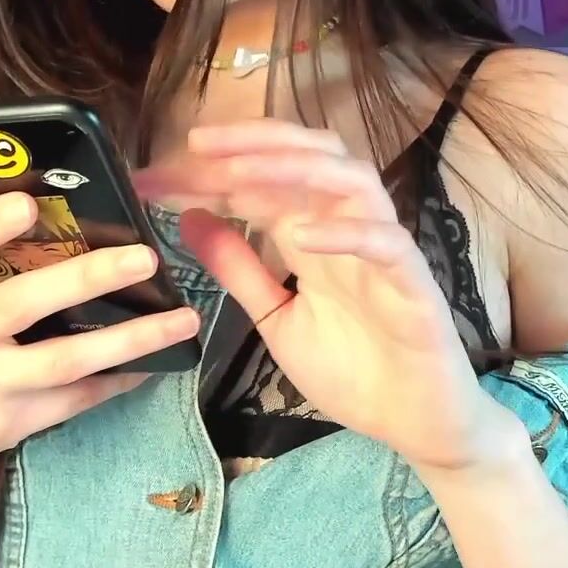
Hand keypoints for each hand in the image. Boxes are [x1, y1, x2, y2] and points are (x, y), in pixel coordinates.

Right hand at [0, 192, 202, 472]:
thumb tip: (76, 204)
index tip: (28, 203)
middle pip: (20, 303)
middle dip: (86, 278)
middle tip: (145, 257)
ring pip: (64, 360)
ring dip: (130, 339)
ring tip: (183, 319)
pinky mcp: (6, 423)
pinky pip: (76, 397)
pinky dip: (121, 377)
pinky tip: (157, 359)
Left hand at [135, 121, 509, 471]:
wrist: (413, 424)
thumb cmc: (353, 369)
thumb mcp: (275, 318)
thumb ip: (238, 269)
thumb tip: (189, 218)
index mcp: (314, 234)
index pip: (264, 180)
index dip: (209, 172)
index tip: (153, 178)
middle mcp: (348, 229)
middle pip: (311, 155)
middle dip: (254, 142)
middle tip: (197, 145)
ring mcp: (384, 251)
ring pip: (351, 180)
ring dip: (295, 170)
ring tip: (238, 176)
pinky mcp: (414, 285)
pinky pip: (386, 243)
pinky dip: (346, 234)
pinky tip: (302, 238)